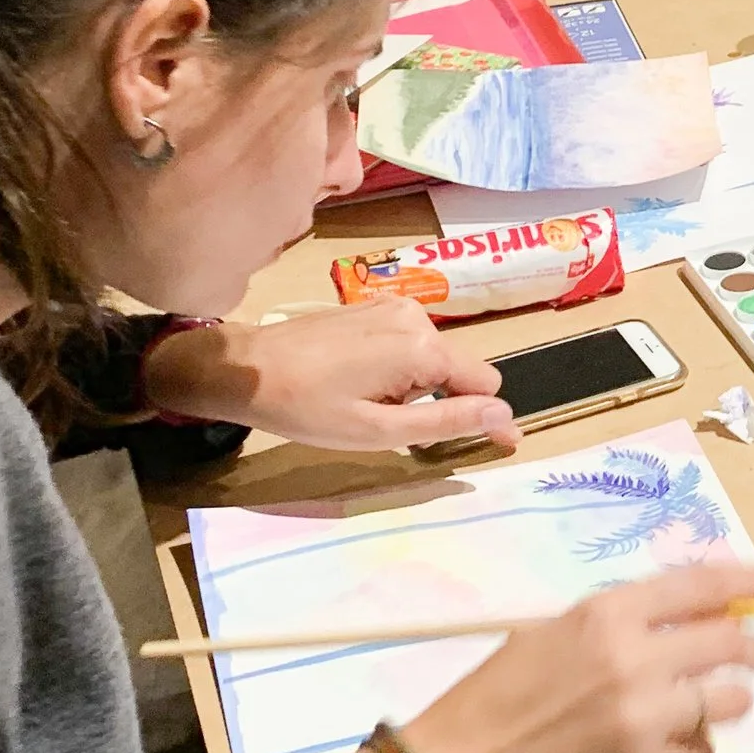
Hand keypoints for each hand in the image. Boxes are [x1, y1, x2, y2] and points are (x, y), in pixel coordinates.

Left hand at [144, 305, 521, 456]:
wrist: (248, 369)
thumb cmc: (307, 408)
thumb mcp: (377, 430)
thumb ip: (445, 421)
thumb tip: (504, 416)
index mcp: (422, 347)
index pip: (486, 382)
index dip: (487, 416)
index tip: (492, 446)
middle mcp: (417, 317)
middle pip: (461, 369)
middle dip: (441, 400)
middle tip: (390, 423)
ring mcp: (395, 306)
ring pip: (435, 356)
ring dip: (417, 385)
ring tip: (367, 401)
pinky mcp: (375, 305)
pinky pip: (411, 341)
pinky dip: (400, 366)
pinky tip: (360, 380)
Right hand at [404, 559, 753, 752]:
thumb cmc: (491, 699)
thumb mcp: (549, 635)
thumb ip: (616, 626)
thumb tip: (682, 622)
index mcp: (605, 614)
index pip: (701, 585)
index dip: (753, 578)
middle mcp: (634, 660)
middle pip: (731, 643)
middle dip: (747, 650)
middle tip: (742, 660)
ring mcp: (644, 720)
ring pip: (729, 701)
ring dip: (722, 703)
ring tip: (694, 709)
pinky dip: (690, 751)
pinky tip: (660, 750)